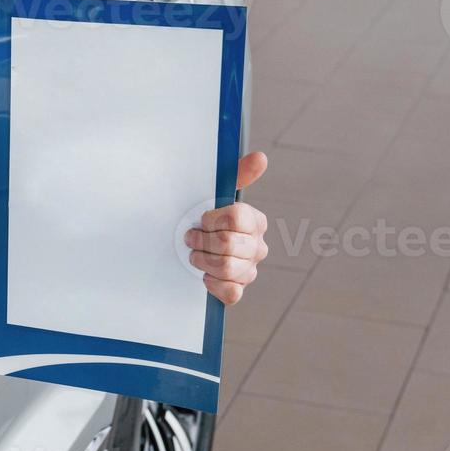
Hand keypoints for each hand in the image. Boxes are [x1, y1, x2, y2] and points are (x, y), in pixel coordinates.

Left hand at [184, 151, 268, 304]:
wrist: (189, 245)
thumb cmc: (203, 218)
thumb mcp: (214, 194)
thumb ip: (236, 174)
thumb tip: (261, 158)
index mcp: (254, 221)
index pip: (236, 218)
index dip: (211, 219)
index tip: (202, 219)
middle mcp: (257, 246)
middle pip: (227, 244)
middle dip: (201, 240)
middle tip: (192, 237)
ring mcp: (249, 270)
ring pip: (226, 268)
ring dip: (202, 260)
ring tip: (196, 254)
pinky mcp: (239, 290)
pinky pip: (231, 293)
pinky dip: (213, 284)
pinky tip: (205, 274)